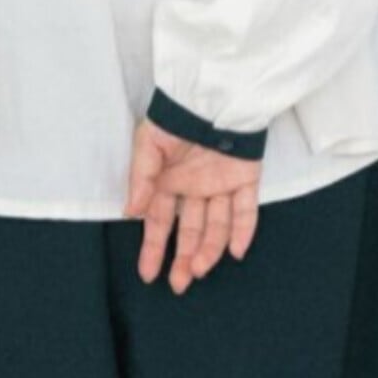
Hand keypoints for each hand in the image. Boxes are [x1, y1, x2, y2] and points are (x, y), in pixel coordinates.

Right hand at [123, 116, 261, 292]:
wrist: (211, 94)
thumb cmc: (175, 117)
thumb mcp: (148, 144)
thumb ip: (141, 178)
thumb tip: (131, 211)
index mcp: (170, 181)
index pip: (161, 222)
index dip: (154, 248)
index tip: (148, 273)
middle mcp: (195, 188)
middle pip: (191, 230)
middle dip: (183, 258)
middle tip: (179, 284)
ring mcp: (222, 184)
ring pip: (217, 225)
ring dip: (209, 249)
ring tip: (199, 268)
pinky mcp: (246, 177)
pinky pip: (247, 209)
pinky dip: (243, 231)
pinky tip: (236, 251)